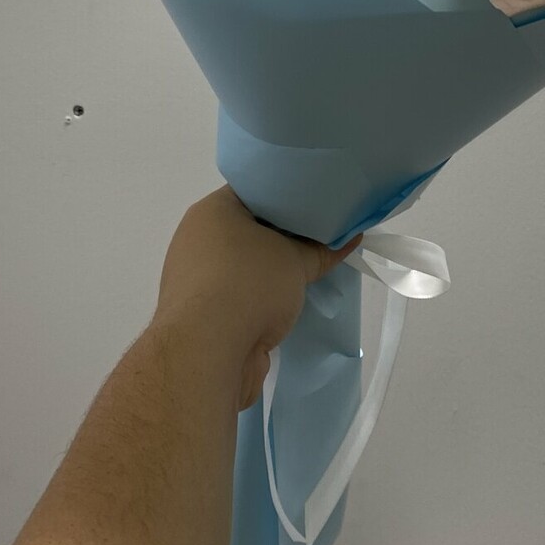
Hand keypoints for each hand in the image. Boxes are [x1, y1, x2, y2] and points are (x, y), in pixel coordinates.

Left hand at [154, 187, 361, 409]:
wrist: (208, 353)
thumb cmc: (248, 285)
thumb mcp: (295, 261)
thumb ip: (321, 249)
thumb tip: (350, 238)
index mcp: (211, 211)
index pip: (253, 191)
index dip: (286, 196)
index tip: (315, 202)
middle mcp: (196, 239)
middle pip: (247, 229)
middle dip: (282, 235)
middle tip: (318, 234)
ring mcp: (194, 278)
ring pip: (242, 264)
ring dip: (270, 269)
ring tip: (308, 267)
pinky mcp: (199, 313)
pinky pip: (236, 293)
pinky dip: (258, 296)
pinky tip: (284, 301)